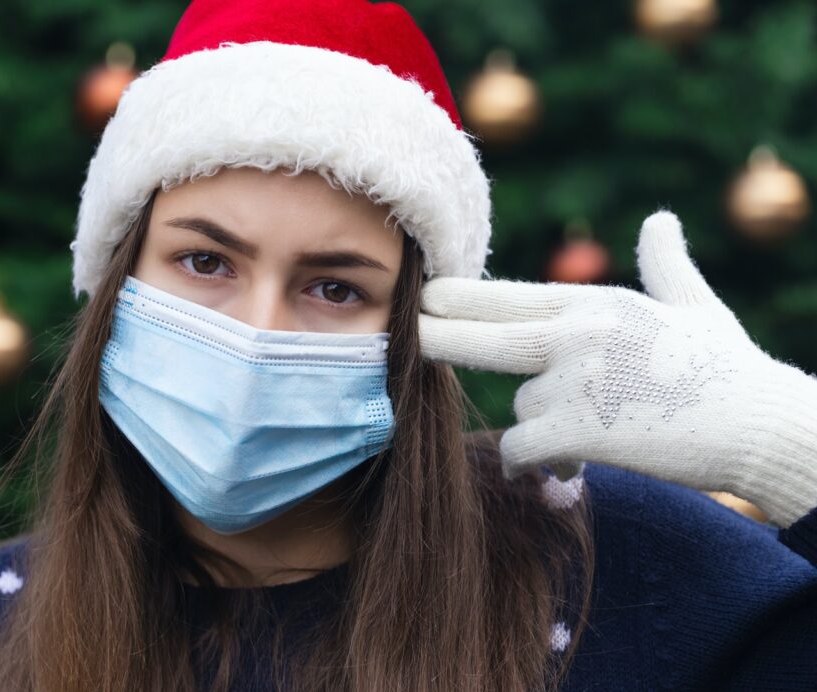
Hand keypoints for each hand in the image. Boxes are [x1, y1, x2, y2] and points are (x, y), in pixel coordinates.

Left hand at [418, 210, 816, 526]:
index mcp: (596, 303)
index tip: (426, 295)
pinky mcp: (578, 430)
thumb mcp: (693, 305)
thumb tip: (661, 219)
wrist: (763, 427)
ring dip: (542, 426)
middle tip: (411, 335)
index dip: (462, 296)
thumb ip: (664, 264)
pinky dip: (535, 463)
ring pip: (521, 408)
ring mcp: (574, 381)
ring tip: (589, 436)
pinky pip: (524, 448)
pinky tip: (566, 467)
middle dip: (438, 336)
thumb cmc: (727, 368)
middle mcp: (576, 334)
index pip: (511, 294)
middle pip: (483, 336)